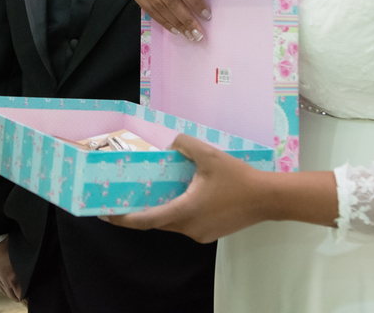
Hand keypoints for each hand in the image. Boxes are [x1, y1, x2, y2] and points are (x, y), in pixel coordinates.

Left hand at [104, 134, 269, 242]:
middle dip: (139, 214)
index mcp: (184, 211)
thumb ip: (186, 145)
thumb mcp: (209, 156)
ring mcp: (200, 233)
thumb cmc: (238, 178)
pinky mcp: (210, 233)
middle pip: (156, 224)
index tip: (105, 215)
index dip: (123, 219)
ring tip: (152, 195)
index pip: (146, 220)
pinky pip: (185, 224)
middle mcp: (189, 228)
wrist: (268, 199)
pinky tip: (180, 197)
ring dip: (160, 213)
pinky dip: (177, 214)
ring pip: (172, 225)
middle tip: (124, 200)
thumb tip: (172, 141)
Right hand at [129, 0, 210, 40]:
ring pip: (160, 8)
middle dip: (185, 19)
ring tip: (188, 34)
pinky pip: (150, 10)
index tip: (206, 16)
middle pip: (170, 0)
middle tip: (197, 33)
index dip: (195, 2)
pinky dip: (163, 21)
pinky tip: (174, 29)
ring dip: (175, 23)